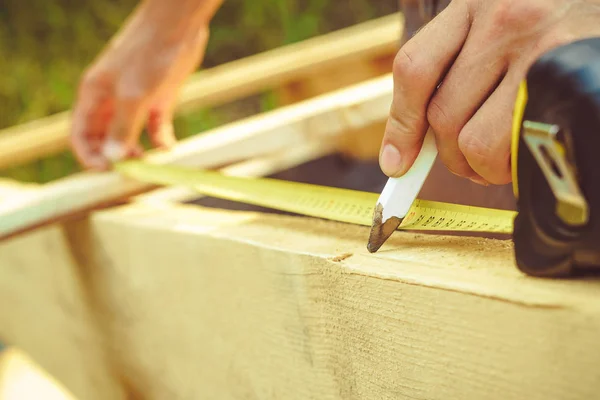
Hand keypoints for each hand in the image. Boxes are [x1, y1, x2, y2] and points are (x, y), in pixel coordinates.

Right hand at [70, 0, 220, 169]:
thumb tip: (113, 158)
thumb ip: (123, 127)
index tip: (106, 171)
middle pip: (105, 137)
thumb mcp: (134, 95)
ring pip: (129, 134)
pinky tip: (168, 148)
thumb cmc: (149, 54)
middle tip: (130, 169)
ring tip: (147, 160)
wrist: (178, 27)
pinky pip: (155, 127)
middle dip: (113, 155)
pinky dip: (160, 140)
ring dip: (136, 150)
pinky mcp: (158, 99)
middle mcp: (112, 100)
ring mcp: (136, 100)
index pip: (81, 133)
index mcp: (94, 94)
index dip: (89, 155)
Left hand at [380, 0, 599, 184]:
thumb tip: (412, 144)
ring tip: (503, 157)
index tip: (397, 162)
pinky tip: (525, 153)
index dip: (401, 125)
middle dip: (449, 156)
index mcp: (475, 3)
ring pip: (475, 141)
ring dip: (483, 167)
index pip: (415, 68)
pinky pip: (517, 148)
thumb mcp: (499, 22)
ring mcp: (540, 49)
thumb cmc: (553, 21)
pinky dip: (512, 166)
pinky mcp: (570, 80)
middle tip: (468, 162)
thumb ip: (459, 67)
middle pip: (443, 115)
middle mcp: (504, 20)